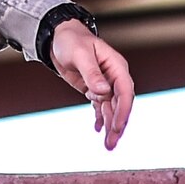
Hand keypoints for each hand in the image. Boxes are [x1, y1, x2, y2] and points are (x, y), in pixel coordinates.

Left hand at [49, 21, 133, 149]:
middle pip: (121, 104)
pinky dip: (100, 119)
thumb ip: (92, 72)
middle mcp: (114, 77)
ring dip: (110, 127)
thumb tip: (103, 91)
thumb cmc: (71, 40)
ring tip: (108, 145)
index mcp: (116, 66)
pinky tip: (97, 130)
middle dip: (118, 125)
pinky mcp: (94, 89)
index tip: (117, 126)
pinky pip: (100, 107)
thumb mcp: (80, 54)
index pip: (125, 91)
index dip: (123, 110)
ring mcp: (105, 85)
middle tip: (112, 143)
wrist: (59, 38)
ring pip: (111, 109)